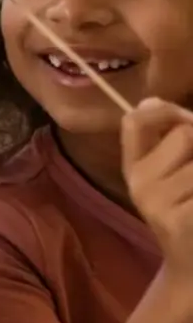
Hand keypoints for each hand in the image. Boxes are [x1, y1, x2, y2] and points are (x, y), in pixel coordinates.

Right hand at [122, 99, 192, 278]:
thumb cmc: (190, 213)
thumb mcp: (175, 174)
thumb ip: (169, 136)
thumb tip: (153, 102)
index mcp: (136, 169)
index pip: (135, 122)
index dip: (163, 111)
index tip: (183, 122)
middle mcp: (139, 185)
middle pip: (185, 134)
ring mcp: (157, 205)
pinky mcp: (178, 220)